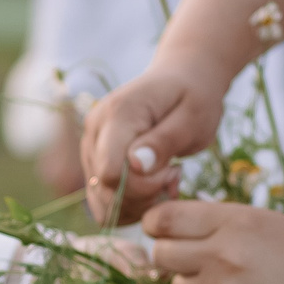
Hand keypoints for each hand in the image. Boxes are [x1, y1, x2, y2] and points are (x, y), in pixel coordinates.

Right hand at [78, 57, 226, 226]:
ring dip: (139, 202)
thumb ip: (164, 141)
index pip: (111, 172)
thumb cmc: (193, 97)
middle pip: (105, 190)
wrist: (181, 80)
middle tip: (173, 174)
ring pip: (102, 201)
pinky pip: (103, 202)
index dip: (143, 186)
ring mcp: (90, 147)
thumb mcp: (193, 117)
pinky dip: (131, 204)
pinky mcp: (94, 162)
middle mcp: (95, 131)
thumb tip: (136, 165)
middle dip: (144, 195)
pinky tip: (153, 185)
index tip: (172, 171)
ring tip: (164, 177)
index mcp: (117, 114)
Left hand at [144, 200, 283, 283]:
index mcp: (239, 221)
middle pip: (161, 253)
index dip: (158, 225)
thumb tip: (186, 226)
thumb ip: (232, 225)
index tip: (163, 232)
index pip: (166, 217)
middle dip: (172, 259)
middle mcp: (224, 253)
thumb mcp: (279, 230)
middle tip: (198, 264)